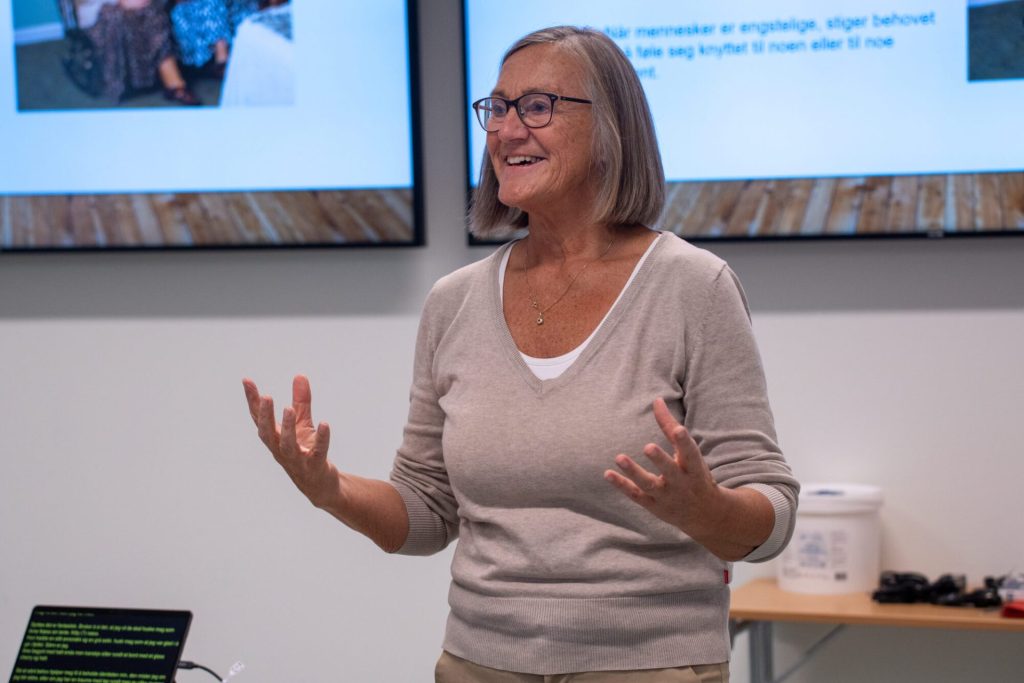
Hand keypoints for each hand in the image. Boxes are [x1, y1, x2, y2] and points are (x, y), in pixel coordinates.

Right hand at [242, 375, 339, 509]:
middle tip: (266, 397)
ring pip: (287, 445)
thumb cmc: (306, 453)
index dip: (252, 400)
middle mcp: (281, 450)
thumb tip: (300, 375)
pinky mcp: (315, 466)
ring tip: (288, 409)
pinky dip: (322, 439)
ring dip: (287, 427)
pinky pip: (318, 452)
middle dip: (265, 416)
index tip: (247, 381)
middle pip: (267, 434)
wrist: (320, 486)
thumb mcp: (303, 425)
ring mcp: (297, 460)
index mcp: (275, 439)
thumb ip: (301, 401)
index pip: (259, 418)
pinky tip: (325, 424)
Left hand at [604, 397, 724, 537]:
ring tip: (619, 457)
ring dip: (634, 472)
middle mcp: (681, 483)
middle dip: (660, 460)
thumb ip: (670, 427)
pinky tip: (608, 473)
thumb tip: (656, 400)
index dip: (684, 442)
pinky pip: (636, 495)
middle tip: (648, 447)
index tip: (680, 430)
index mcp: (694, 468)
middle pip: (670, 471)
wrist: (704, 514)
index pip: (691, 454)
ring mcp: (666, 496)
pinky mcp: (653, 506)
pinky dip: (622, 485)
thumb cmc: (694, 474)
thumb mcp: (689, 453)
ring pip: (649, 485)